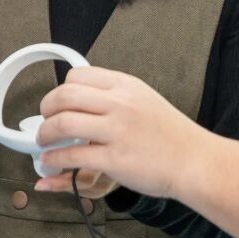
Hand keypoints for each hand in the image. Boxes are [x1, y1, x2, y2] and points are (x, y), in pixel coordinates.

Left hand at [33, 67, 207, 198]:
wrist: (195, 160)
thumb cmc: (172, 134)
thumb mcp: (144, 100)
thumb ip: (116, 96)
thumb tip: (83, 101)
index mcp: (126, 85)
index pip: (78, 76)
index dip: (60, 90)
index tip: (57, 104)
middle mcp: (120, 103)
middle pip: (65, 95)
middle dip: (46, 109)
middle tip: (43, 121)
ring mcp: (117, 131)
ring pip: (63, 123)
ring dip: (45, 134)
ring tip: (43, 142)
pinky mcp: (114, 159)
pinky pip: (72, 156)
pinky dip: (54, 159)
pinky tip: (51, 161)